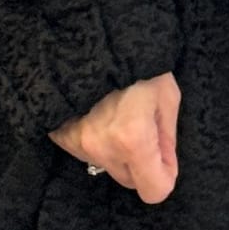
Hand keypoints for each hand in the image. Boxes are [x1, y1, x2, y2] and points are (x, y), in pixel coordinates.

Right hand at [50, 72, 181, 202]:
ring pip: (107, 167)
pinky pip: (88, 154)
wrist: (91, 39)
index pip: (153, 191)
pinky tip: (99, 115)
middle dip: (141, 162)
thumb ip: (168, 138)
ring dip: (117, 152)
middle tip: (143, 126)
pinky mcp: (61, 138)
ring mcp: (77, 144)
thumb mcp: (166, 96)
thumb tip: (167, 169)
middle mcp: (101, 148)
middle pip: (129, 181)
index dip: (164, 176)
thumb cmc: (138, 63)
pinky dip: (98, 142)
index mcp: (133, 138)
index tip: (164, 157)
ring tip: (119, 116)